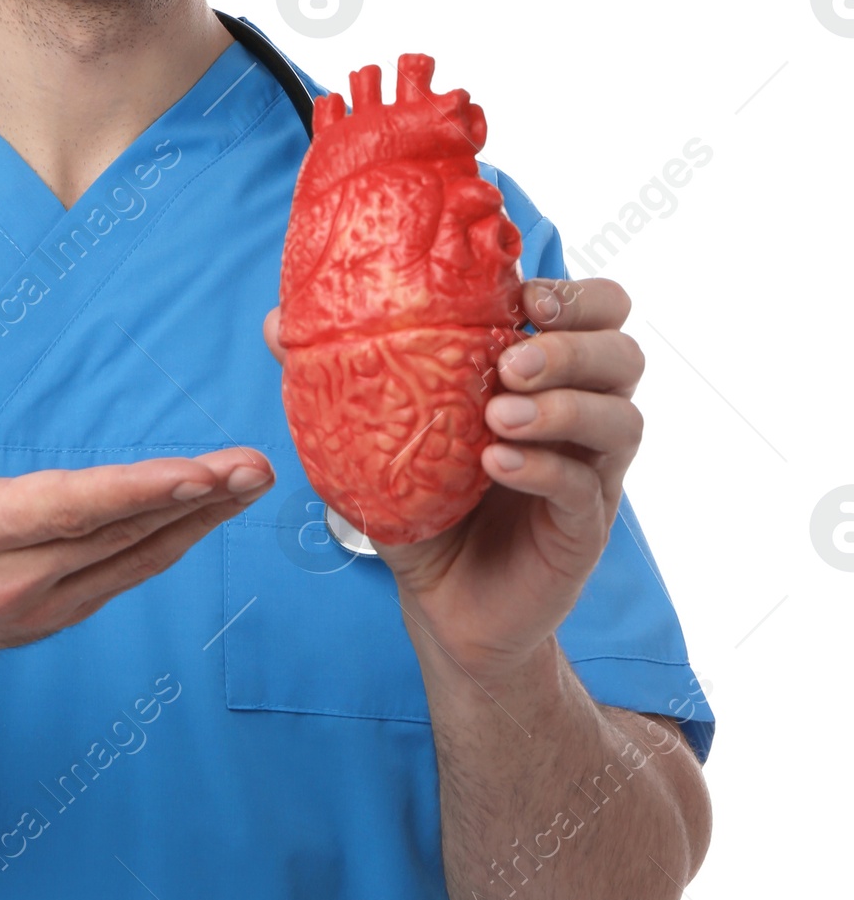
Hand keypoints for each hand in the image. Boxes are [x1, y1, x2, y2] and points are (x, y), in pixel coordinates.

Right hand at [0, 374, 273, 664]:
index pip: (68, 508)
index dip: (137, 491)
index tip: (198, 473)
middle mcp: (15, 578)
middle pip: (120, 533)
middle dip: (195, 499)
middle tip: (255, 467)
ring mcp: (44, 604)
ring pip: (135, 556)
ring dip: (201, 518)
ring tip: (252, 479)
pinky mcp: (62, 614)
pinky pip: (130, 573)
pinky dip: (175, 540)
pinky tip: (212, 509)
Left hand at [263, 278, 643, 682]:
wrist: (441, 605)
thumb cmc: (421, 505)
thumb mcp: (380, 436)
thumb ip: (340, 376)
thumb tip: (277, 322)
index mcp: (545, 377)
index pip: (596, 312)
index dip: (574, 294)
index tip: (522, 295)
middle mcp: (581, 416)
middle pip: (623, 354)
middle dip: (573, 345)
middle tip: (511, 360)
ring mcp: (591, 473)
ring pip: (620, 417)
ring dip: (562, 405)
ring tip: (496, 416)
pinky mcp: (584, 528)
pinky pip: (585, 487)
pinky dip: (543, 467)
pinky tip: (496, 464)